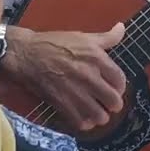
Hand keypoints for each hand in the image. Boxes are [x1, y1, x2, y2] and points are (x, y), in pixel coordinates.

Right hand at [1, 24, 126, 130]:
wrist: (27, 54)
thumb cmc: (55, 44)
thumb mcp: (83, 37)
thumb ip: (107, 37)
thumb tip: (122, 28)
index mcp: (97, 59)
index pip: (120, 81)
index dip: (120, 87)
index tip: (114, 88)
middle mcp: (89, 77)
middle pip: (113, 101)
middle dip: (113, 104)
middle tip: (107, 103)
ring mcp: (75, 92)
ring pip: (100, 116)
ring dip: (100, 116)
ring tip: (96, 111)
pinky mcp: (62, 104)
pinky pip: (81, 122)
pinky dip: (85, 122)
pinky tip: (82, 116)